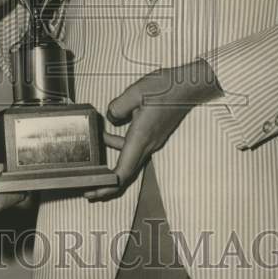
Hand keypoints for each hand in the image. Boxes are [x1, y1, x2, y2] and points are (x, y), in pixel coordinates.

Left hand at [84, 59, 221, 200]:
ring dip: (112, 164)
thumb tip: (110, 118)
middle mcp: (148, 144)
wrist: (189, 87)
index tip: (93, 192)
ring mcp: (152, 141)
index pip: (123, 171)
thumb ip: (117, 107)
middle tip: (88, 189)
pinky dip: (118, 146)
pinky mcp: (153, 135)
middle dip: (107, 185)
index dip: (108, 186)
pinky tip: (107, 134)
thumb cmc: (166, 88)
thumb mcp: (135, 92)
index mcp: (141, 137)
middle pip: (126, 173)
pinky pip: (133, 148)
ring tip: (94, 159)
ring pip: (129, 160)